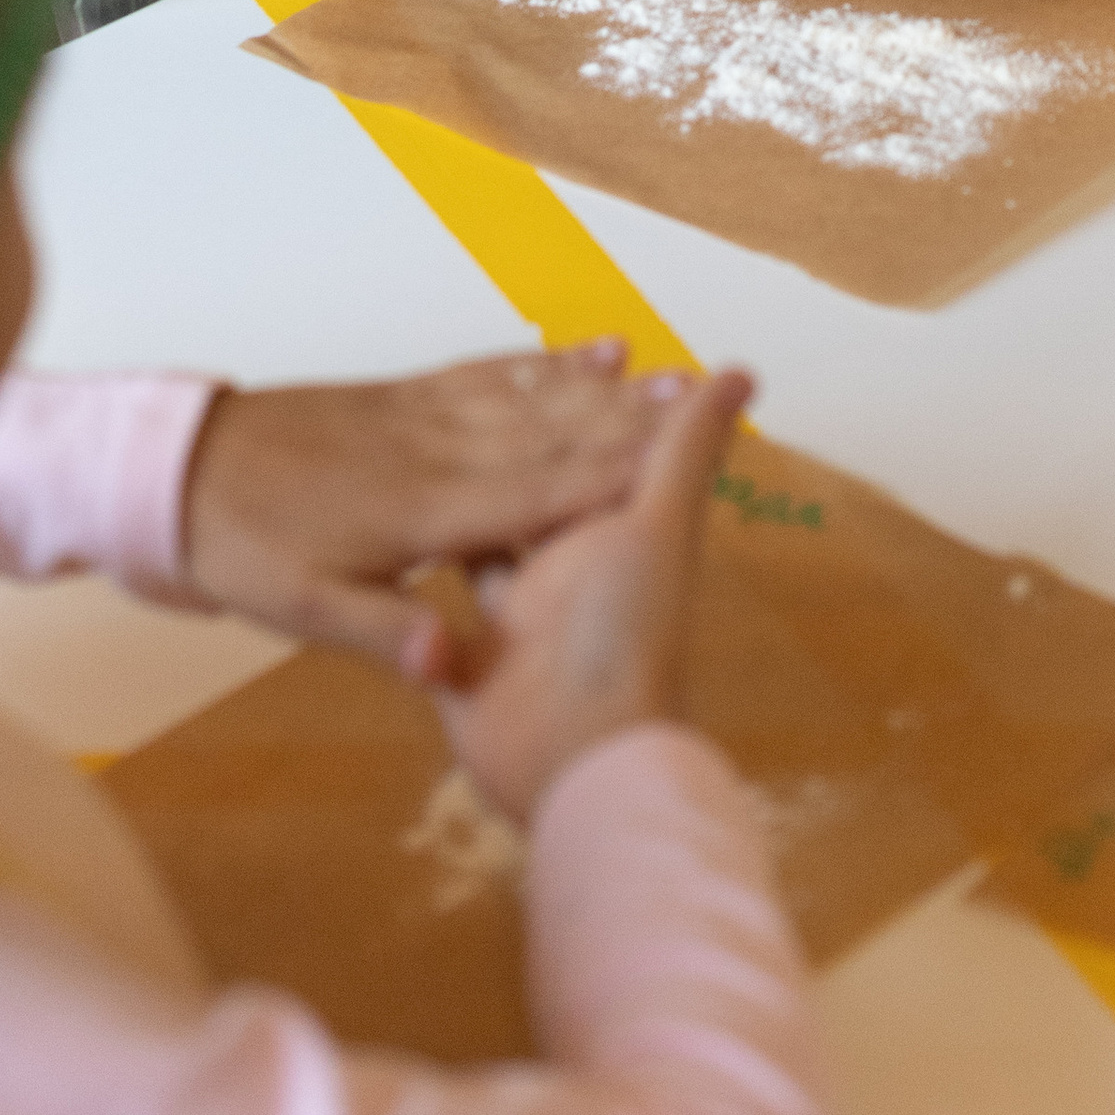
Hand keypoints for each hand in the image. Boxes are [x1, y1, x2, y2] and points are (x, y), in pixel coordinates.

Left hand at [181, 343, 686, 676]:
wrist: (178, 467)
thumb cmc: (243, 548)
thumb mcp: (300, 611)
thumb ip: (385, 631)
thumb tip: (452, 661)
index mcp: (419, 511)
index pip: (532, 495)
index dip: (607, 476)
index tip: (676, 459)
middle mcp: (435, 452)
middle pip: (546, 435)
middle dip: (623, 420)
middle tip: (700, 398)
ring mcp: (422, 415)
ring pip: (525, 398)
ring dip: (596, 388)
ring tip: (660, 370)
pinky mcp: (405, 395)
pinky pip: (485, 372)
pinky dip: (537, 362)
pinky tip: (577, 353)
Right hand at [440, 368, 749, 820]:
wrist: (576, 757)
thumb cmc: (629, 634)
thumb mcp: (659, 522)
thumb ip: (686, 446)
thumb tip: (740, 370)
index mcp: (612, 531)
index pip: (587, 454)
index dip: (564, 408)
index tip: (531, 357)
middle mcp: (566, 570)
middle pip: (527, 497)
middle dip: (495, 456)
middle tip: (439, 402)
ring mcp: (517, 619)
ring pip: (479, 551)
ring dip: (452, 515)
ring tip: (403, 458)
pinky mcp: (466, 664)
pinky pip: (431, 620)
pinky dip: (406, 593)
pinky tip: (374, 543)